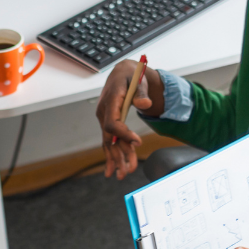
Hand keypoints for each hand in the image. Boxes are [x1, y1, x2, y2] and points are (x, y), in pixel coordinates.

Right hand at [98, 61, 162, 178]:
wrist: (123, 73)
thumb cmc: (131, 75)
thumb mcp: (139, 79)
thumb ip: (141, 92)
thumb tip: (145, 104)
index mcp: (110, 101)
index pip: (112, 123)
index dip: (123, 134)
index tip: (138, 143)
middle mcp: (104, 112)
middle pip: (109, 138)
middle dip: (118, 155)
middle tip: (128, 170)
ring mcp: (104, 119)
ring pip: (109, 143)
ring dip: (116, 159)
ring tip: (122, 175)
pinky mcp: (108, 123)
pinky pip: (110, 141)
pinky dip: (112, 155)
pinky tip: (114, 170)